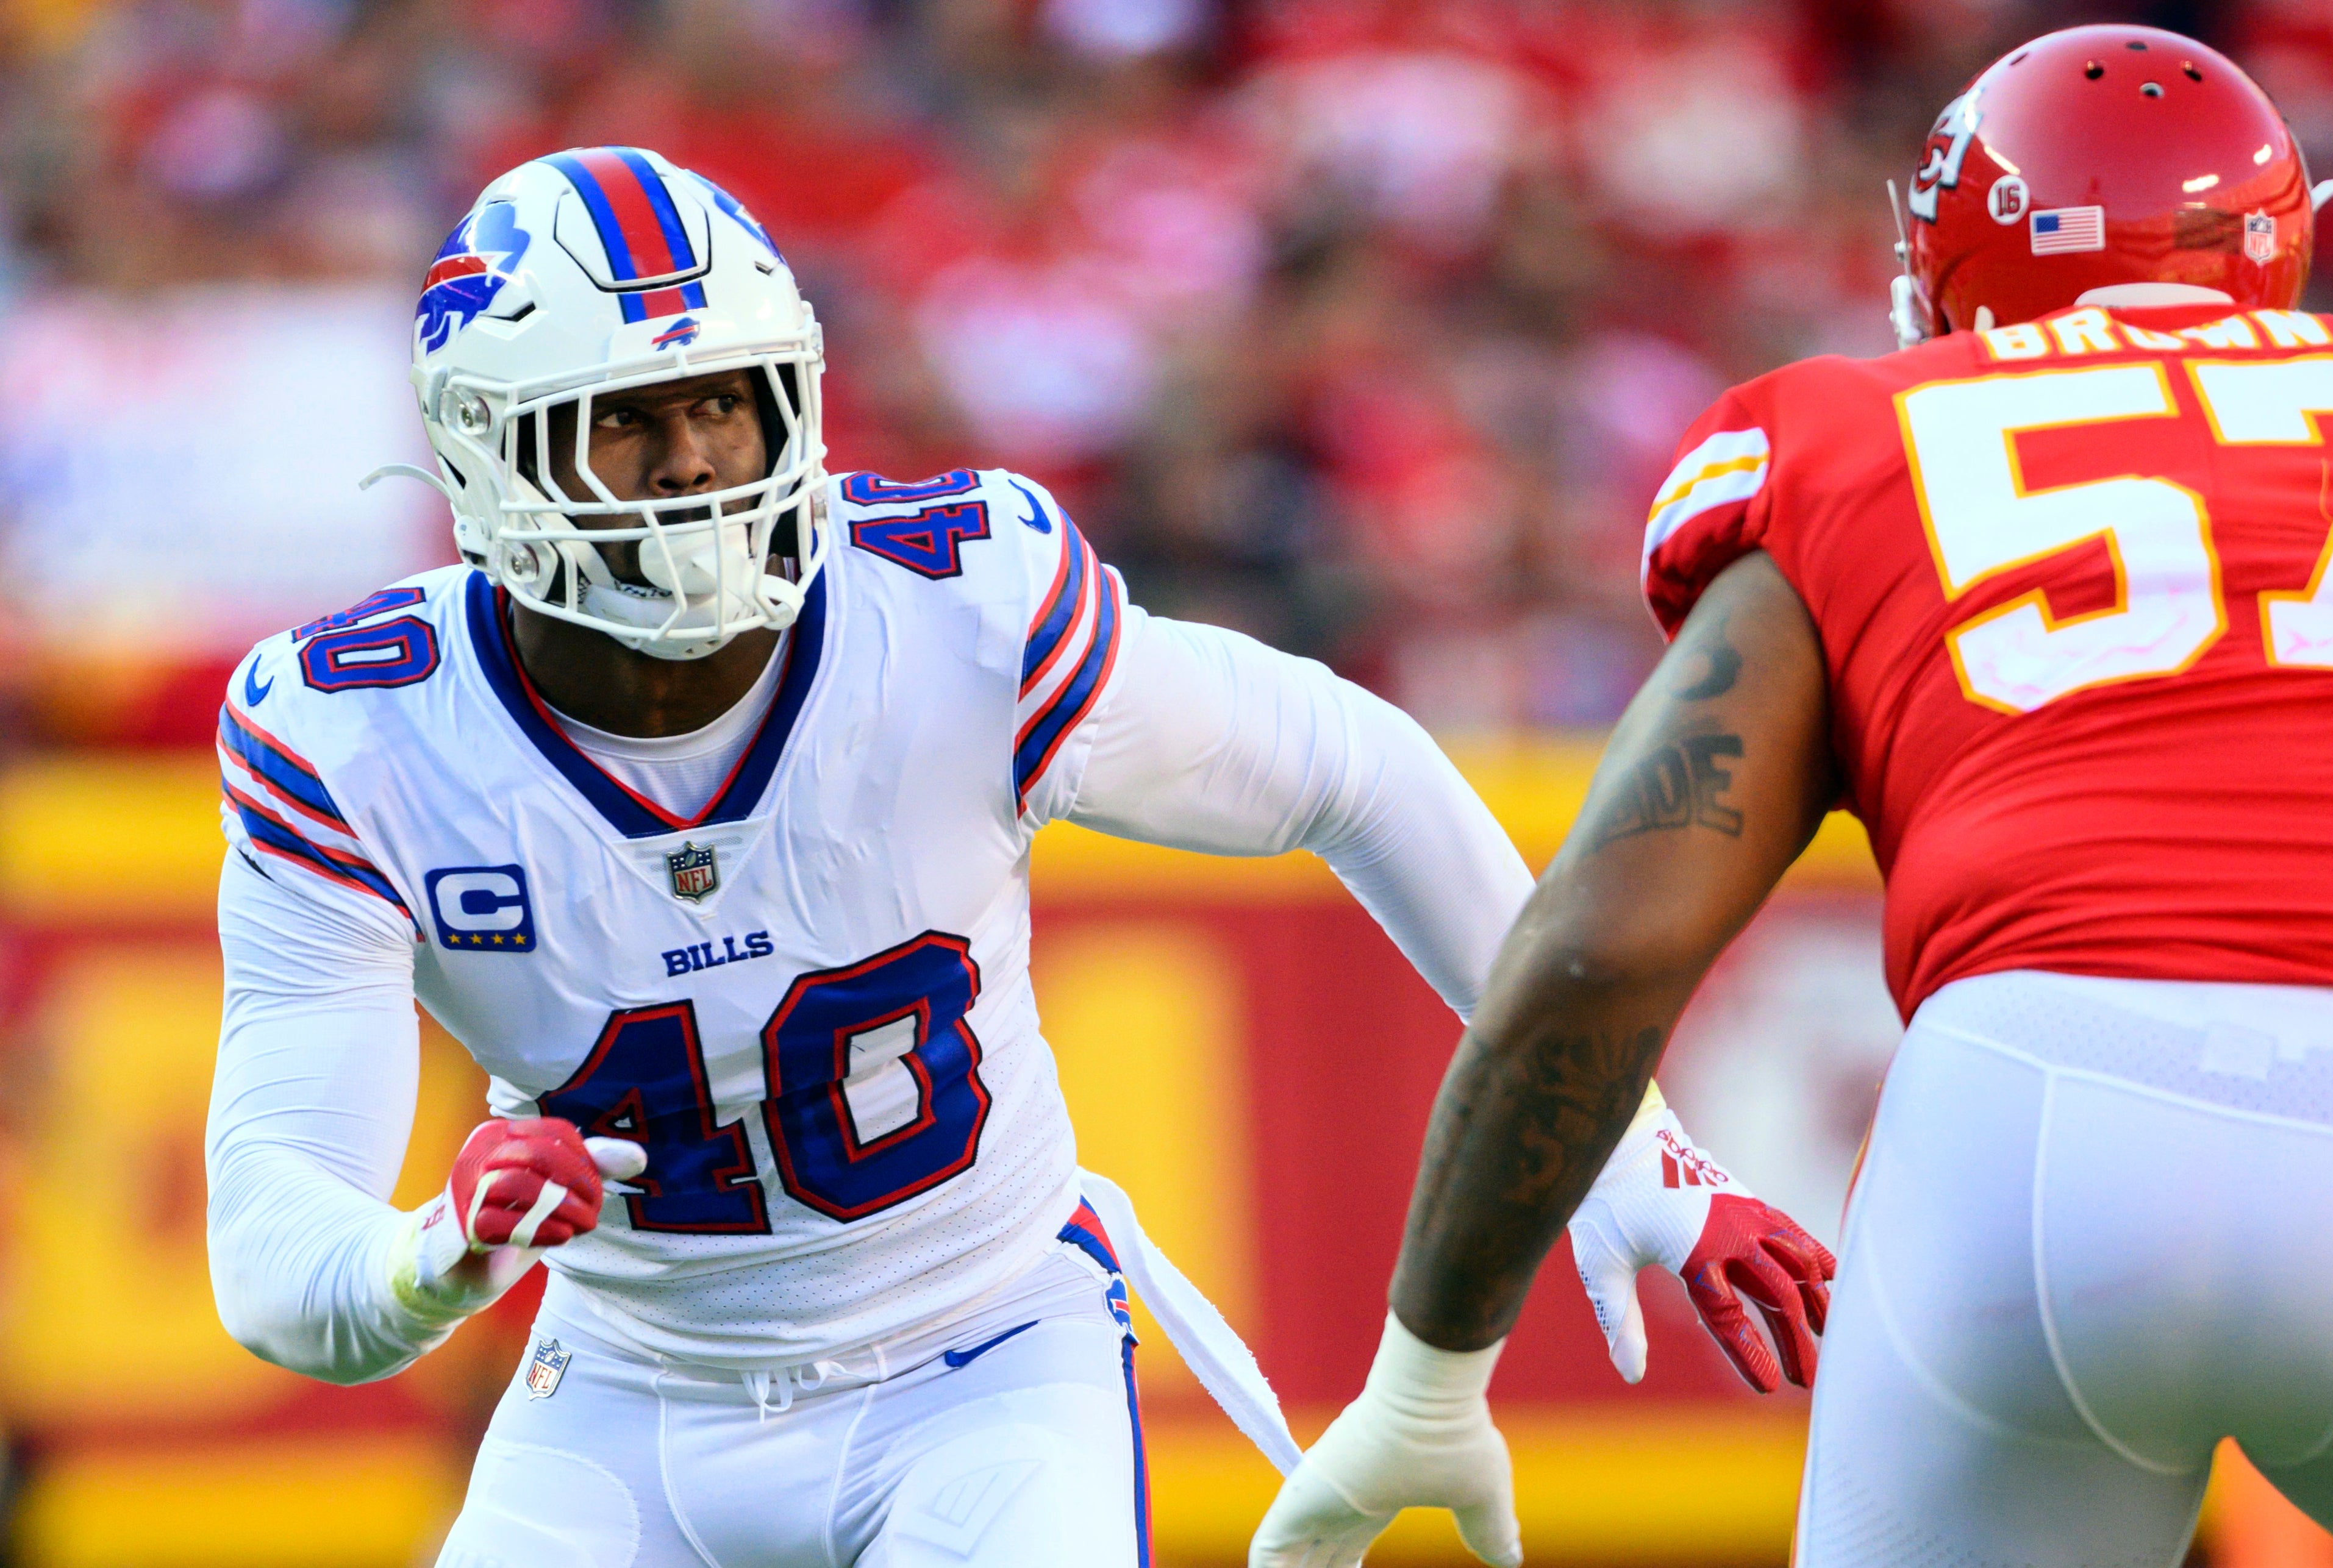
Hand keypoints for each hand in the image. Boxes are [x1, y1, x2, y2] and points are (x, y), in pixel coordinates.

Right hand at [388, 1118, 647, 1324]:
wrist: (455, 1270)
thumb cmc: (510, 1223)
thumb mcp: (553, 1193)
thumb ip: (589, 1169)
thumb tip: (637, 1156)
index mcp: (500, 1135)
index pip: (557, 1133)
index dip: (587, 1161)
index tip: (596, 1191)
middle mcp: (479, 1153)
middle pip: (542, 1156)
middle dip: (578, 1185)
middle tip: (593, 1214)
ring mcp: (463, 1187)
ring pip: (522, 1185)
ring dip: (562, 1210)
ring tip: (578, 1227)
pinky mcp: (457, 1224)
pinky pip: (503, 1223)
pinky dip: (540, 1231)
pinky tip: (558, 1237)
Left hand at [1250, 1314, 1521, 1567]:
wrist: (1432, 1402)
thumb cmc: (1457, 1441)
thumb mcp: (1481, 1499)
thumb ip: (1490, 1531)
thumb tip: (1512, 1559)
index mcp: (1372, 1500)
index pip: (1345, 1547)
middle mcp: (1338, 1501)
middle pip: (1315, 1558)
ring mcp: (1315, 1500)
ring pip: (1287, 1562)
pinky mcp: (1297, 1501)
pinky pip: (1266, 1554)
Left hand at [1567, 1088, 1832, 1391]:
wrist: (1619, 1138)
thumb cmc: (1606, 1202)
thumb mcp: (1601, 1265)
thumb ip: (1619, 1320)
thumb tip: (1631, 1375)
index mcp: (1693, 1252)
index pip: (1729, 1317)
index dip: (1751, 1355)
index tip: (1772, 1388)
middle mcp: (1728, 1232)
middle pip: (1777, 1296)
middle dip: (1795, 1340)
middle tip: (1808, 1380)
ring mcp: (1743, 1213)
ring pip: (1796, 1262)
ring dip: (1815, 1300)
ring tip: (1828, 1334)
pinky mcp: (1747, 1200)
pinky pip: (1791, 1232)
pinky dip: (1814, 1255)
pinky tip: (1829, 1277)